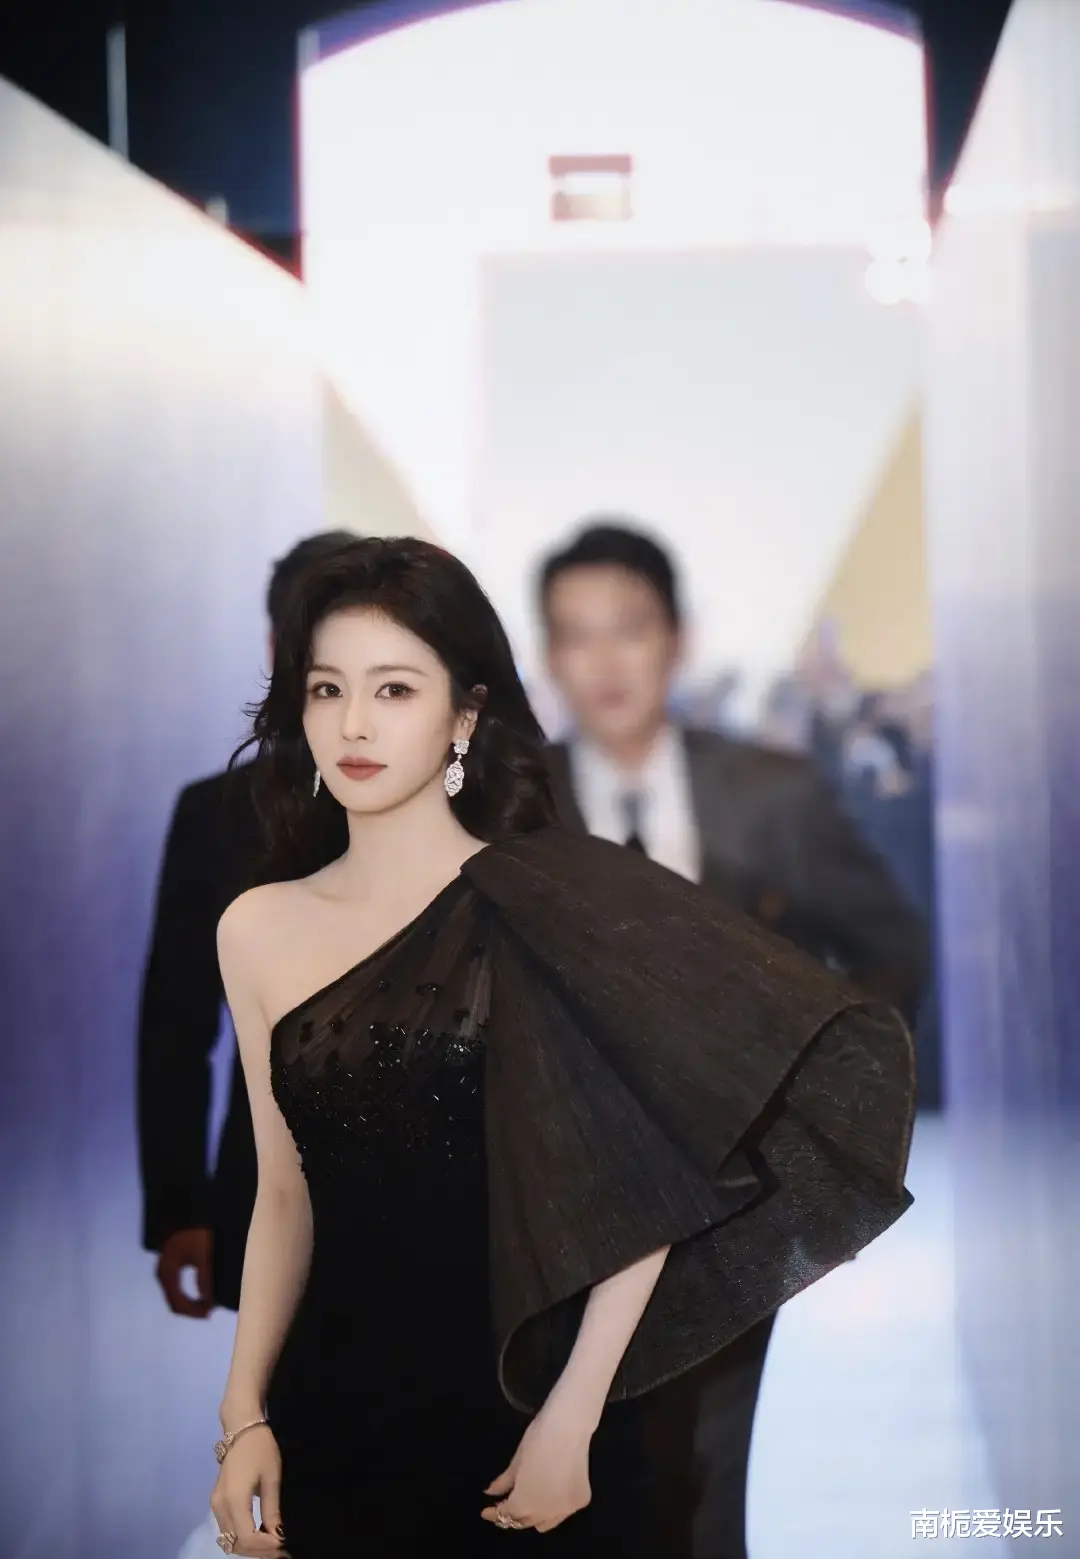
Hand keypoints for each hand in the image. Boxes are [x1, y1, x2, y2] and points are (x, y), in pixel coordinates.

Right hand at [157, 1228, 214, 1317]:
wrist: (187, 1213)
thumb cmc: (195, 1232)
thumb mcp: (203, 1254)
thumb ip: (205, 1277)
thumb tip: (208, 1301)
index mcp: (168, 1274)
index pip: (178, 1304)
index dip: (194, 1312)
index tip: (209, 1314)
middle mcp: (162, 1275)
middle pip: (174, 1304)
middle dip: (192, 1310)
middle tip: (210, 1312)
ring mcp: (164, 1272)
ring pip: (175, 1297)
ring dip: (190, 1304)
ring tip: (208, 1305)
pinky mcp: (169, 1268)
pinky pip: (176, 1289)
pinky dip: (187, 1296)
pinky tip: (201, 1294)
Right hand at [210, 1424, 286, 1555]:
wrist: (242, 1428)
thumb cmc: (261, 1449)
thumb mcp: (272, 1479)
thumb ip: (272, 1511)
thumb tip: (278, 1536)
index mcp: (233, 1499)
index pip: (247, 1537)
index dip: (265, 1546)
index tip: (284, 1545)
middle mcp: (219, 1506)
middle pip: (235, 1543)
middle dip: (259, 1551)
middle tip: (282, 1549)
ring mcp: (215, 1505)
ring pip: (230, 1539)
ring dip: (250, 1547)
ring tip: (273, 1544)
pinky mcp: (217, 1502)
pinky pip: (228, 1529)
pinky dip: (243, 1537)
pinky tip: (261, 1535)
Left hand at [482, 1399, 592, 1533]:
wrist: (569, 1427)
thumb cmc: (537, 1440)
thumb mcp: (517, 1460)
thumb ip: (504, 1482)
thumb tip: (490, 1493)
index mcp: (525, 1503)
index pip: (506, 1515)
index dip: (495, 1514)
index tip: (486, 1511)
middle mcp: (545, 1514)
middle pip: (525, 1521)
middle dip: (513, 1515)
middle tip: (507, 1504)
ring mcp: (566, 1510)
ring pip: (545, 1523)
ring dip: (535, 1516)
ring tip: (530, 1501)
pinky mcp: (581, 1502)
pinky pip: (563, 1512)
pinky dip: (555, 1506)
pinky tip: (552, 1491)